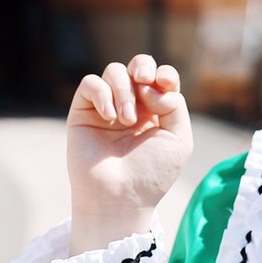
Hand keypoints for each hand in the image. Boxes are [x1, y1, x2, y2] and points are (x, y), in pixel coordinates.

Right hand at [67, 54, 192, 251]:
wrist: (120, 197)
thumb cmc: (151, 173)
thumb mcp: (178, 139)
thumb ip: (174, 105)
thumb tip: (150, 86)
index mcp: (157, 111)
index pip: (161, 77)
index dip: (164, 73)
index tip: (166, 84)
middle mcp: (132, 105)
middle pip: (137, 65)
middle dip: (143, 66)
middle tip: (145, 82)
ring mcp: (107, 107)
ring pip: (114, 71)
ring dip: (124, 90)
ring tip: (127, 119)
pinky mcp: (83, 113)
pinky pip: (90, 84)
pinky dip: (102, 94)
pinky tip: (110, 117)